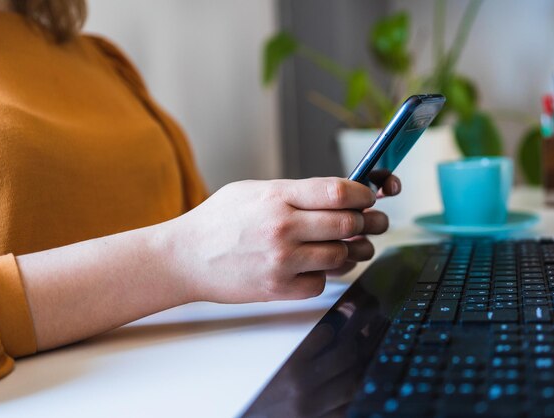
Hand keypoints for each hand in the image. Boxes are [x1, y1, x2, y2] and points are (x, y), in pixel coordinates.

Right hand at [164, 176, 397, 302]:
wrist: (185, 257)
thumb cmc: (218, 221)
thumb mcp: (252, 190)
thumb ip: (295, 191)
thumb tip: (339, 194)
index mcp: (277, 197)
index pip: (339, 192)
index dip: (363, 194)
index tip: (368, 197)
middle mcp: (282, 228)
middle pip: (348, 224)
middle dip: (365, 222)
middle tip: (367, 222)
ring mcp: (281, 261)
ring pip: (341, 256)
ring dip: (349, 251)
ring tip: (346, 245)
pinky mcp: (278, 288)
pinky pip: (321, 283)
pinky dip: (323, 275)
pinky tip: (313, 266)